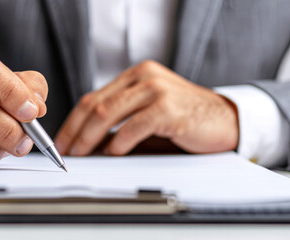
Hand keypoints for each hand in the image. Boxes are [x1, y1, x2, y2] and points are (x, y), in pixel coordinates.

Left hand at [54, 60, 237, 155]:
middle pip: (95, 103)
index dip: (72, 121)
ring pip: (107, 112)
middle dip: (75, 132)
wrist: (227, 120)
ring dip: (89, 138)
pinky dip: (119, 142)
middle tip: (65, 152)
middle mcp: (144, 77)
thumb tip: (89, 145)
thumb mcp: (149, 115)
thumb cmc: (187, 120)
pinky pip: (133, 125)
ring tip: (81, 155)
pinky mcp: (168, 107)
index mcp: (136, 75)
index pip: (93, 97)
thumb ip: (121, 123)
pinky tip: (113, 153)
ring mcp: (156, 89)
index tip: (62, 142)